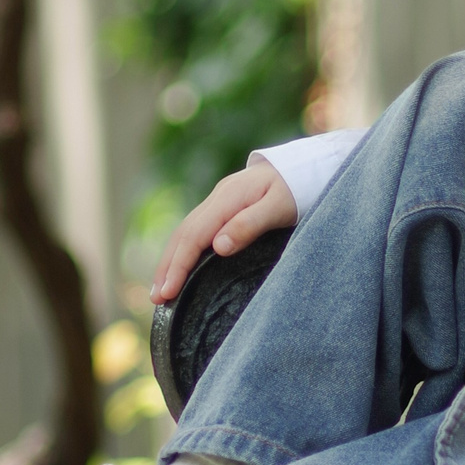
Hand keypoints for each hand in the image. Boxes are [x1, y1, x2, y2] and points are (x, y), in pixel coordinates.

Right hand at [150, 160, 299, 303]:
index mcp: (228, 198)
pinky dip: (184, 251)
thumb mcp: (280, 206)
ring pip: (186, 232)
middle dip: (167, 267)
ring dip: (171, 260)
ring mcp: (219, 202)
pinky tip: (181, 266)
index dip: (179, 265)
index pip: (194, 235)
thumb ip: (250, 224)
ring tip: (161, 289)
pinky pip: (196, 231)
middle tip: (157, 299)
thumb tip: (218, 247)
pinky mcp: (224, 207)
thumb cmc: (299, 188)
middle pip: (183, 234)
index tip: (168, 292)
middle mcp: (218, 198)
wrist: (307, 166)